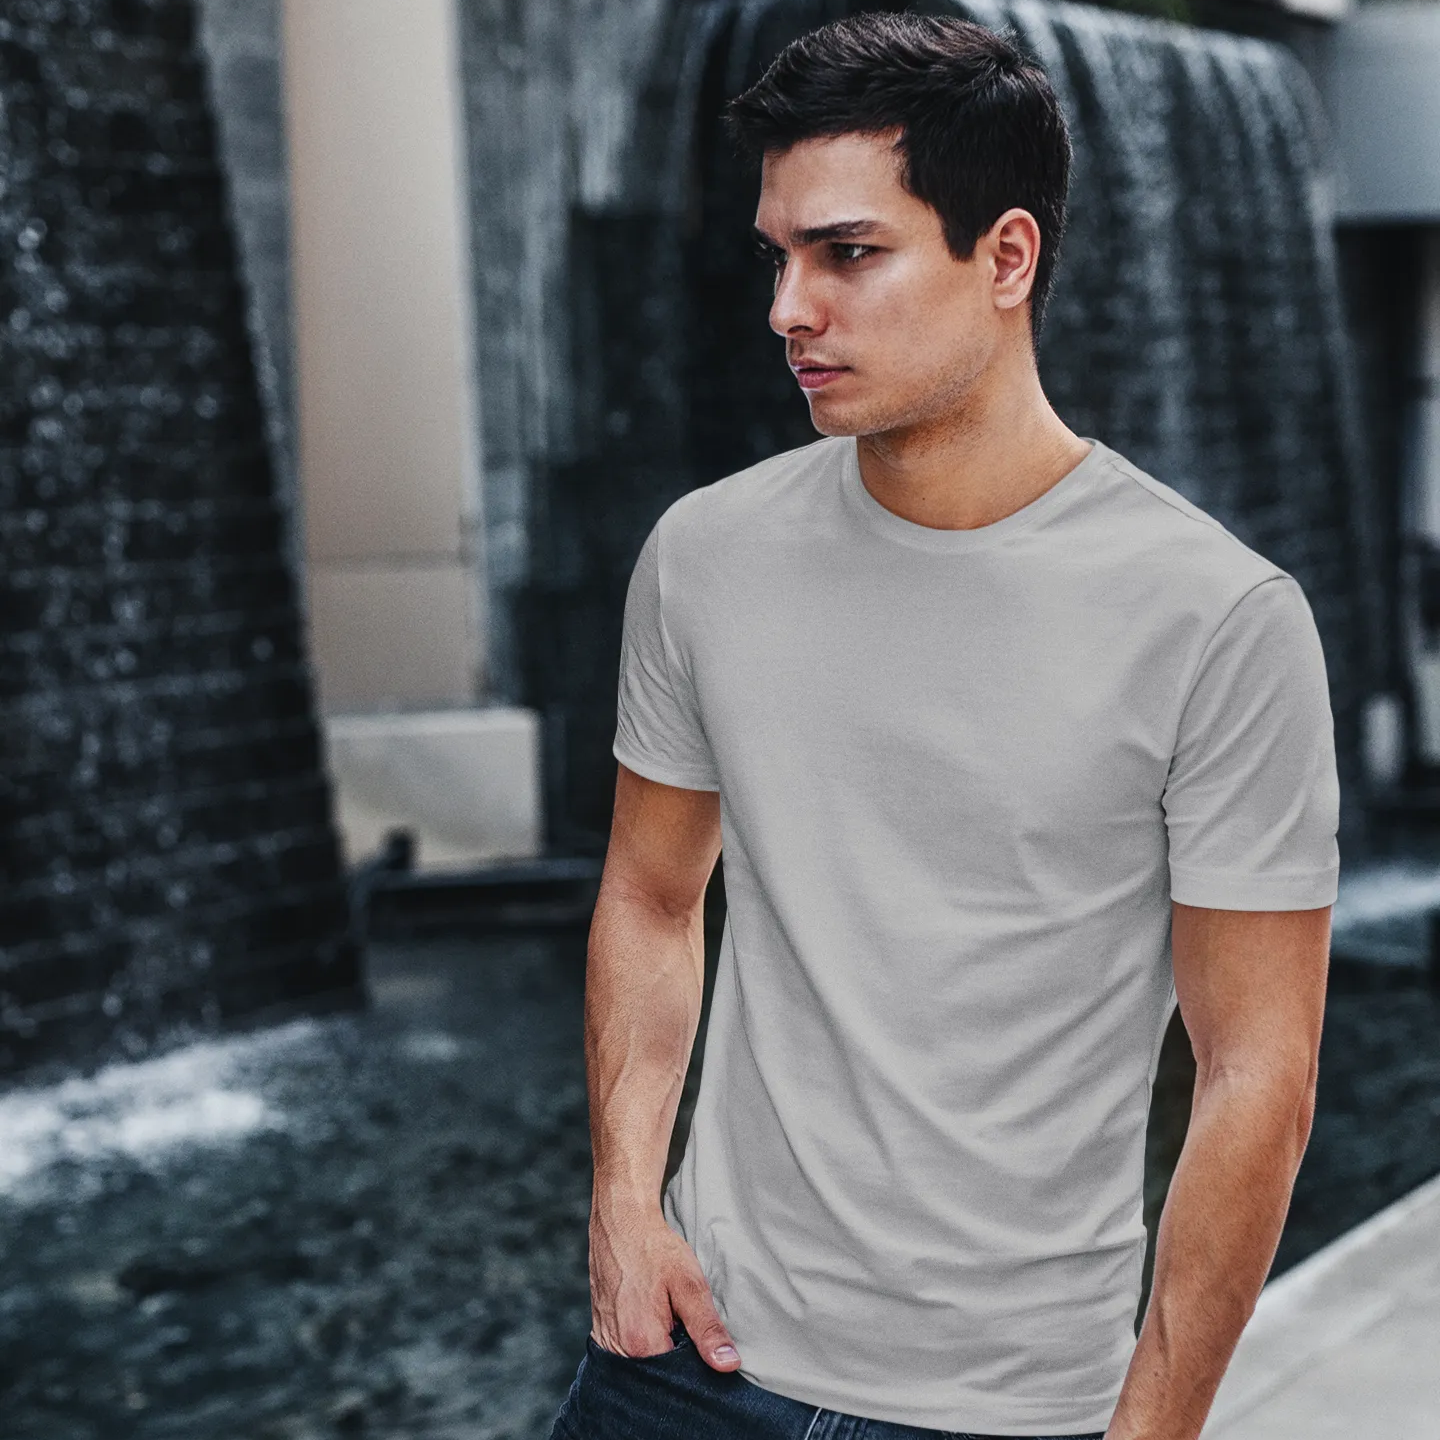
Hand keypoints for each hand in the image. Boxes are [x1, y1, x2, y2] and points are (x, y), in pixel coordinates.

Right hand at [589, 1201, 741, 1371]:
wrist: (621, 1222)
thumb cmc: (655, 1249)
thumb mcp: (690, 1285)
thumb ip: (708, 1328)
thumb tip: (728, 1365)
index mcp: (642, 1345)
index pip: (677, 1380)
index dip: (697, 1367)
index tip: (706, 1345)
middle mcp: (619, 1350)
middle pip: (658, 1376)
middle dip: (677, 1360)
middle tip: (686, 1324)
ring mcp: (606, 1341)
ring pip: (642, 1365)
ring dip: (660, 1351)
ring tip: (669, 1319)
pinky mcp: (601, 1331)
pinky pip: (626, 1353)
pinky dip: (643, 1344)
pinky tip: (654, 1319)